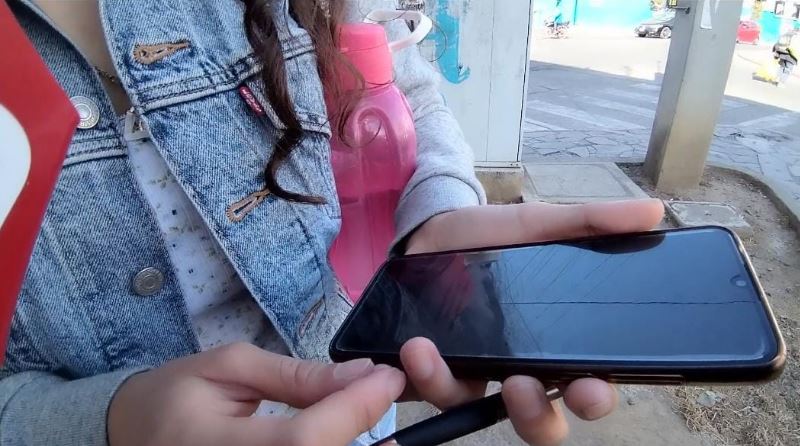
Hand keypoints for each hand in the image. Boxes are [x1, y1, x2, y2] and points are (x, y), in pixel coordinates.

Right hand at [108, 343, 404, 445]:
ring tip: (368, 423)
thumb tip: (361, 374)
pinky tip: (342, 439)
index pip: (305, 440)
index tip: (389, 377)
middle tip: (382, 400)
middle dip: (365, 437)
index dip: (356, 409)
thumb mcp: (230, 368)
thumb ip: (297, 376)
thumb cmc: (176, 396)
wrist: (132, 438)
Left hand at [403, 199, 664, 444]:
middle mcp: (517, 366)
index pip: (586, 384)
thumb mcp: (539, 225)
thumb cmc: (493, 236)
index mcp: (554, 342)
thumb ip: (590, 224)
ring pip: (474, 410)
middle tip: (523, 386)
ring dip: (454, 390)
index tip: (591, 388)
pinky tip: (414, 350)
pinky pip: (427, 389)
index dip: (593, 396)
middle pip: (538, 419)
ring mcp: (472, 371)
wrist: (431, 226)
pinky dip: (420, 375)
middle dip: (535, 416)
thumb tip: (654, 213)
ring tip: (431, 352)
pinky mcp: (430, 369)